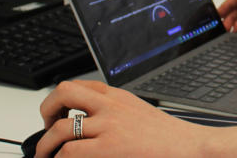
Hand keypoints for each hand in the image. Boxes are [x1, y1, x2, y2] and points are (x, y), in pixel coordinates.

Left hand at [36, 80, 206, 156]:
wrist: (191, 149)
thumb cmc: (169, 138)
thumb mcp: (140, 115)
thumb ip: (117, 114)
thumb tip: (93, 124)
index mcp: (118, 97)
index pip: (79, 86)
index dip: (60, 100)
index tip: (56, 115)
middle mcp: (110, 107)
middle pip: (63, 94)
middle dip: (45, 111)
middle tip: (45, 130)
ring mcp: (108, 127)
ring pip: (59, 129)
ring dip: (46, 146)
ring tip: (47, 156)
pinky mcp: (108, 149)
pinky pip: (70, 152)